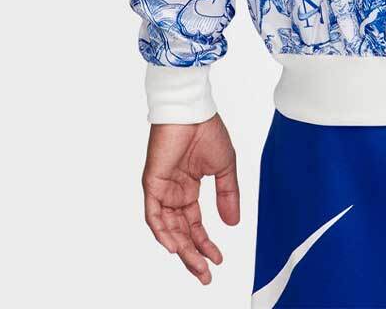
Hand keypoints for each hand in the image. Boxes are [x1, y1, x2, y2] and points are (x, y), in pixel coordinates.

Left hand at [142, 114, 240, 284]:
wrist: (193, 110)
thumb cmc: (207, 131)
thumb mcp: (224, 167)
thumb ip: (228, 195)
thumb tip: (233, 224)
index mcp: (189, 189)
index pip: (194, 224)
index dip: (205, 243)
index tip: (217, 259)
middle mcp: (174, 193)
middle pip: (181, 232)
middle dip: (193, 255)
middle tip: (205, 275)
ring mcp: (162, 189)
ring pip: (168, 228)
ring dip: (181, 248)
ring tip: (196, 265)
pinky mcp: (152, 183)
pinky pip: (154, 215)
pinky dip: (162, 231)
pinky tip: (174, 246)